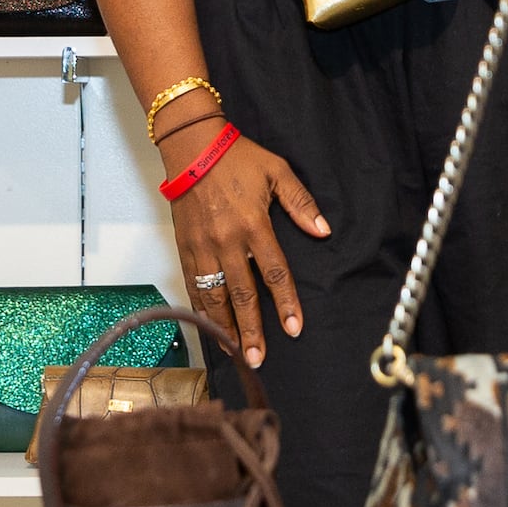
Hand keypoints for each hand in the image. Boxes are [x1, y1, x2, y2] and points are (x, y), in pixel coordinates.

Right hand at [167, 123, 318, 368]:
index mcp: (253, 225)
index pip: (274, 273)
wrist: (192, 148)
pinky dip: (200, 308)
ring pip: (214, 296)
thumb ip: (301, 203)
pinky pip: (193, 285)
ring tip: (233, 351)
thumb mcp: (277, 172)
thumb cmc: (237, 158)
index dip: (285, 304)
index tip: (293, 329)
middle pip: (242, 295)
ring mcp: (202, 247)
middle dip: (250, 330)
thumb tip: (323, 231)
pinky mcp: (184, 247)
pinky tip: (208, 326)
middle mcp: (227, 241)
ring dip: (224, 327)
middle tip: (257, 358)